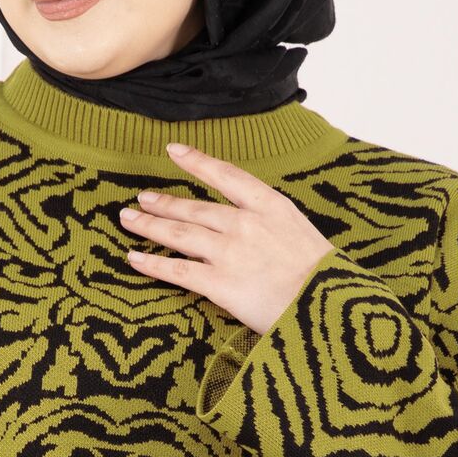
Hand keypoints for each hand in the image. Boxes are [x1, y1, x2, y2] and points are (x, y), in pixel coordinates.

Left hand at [117, 141, 334, 336]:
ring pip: (179, 233)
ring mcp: (229, 252)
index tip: (174, 151)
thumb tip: (253, 226)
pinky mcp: (219, 283)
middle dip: (163, 202)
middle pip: (194, 208)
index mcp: (270, 206)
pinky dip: (152, 263)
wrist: (328, 306)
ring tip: (129, 219)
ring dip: (150, 225)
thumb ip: (273, 225)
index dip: (197, 161)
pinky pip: (177, 270)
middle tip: (142, 198)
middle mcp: (244, 223)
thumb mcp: (301, 234)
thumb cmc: (324, 277)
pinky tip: (134, 258)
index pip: (226, 175)